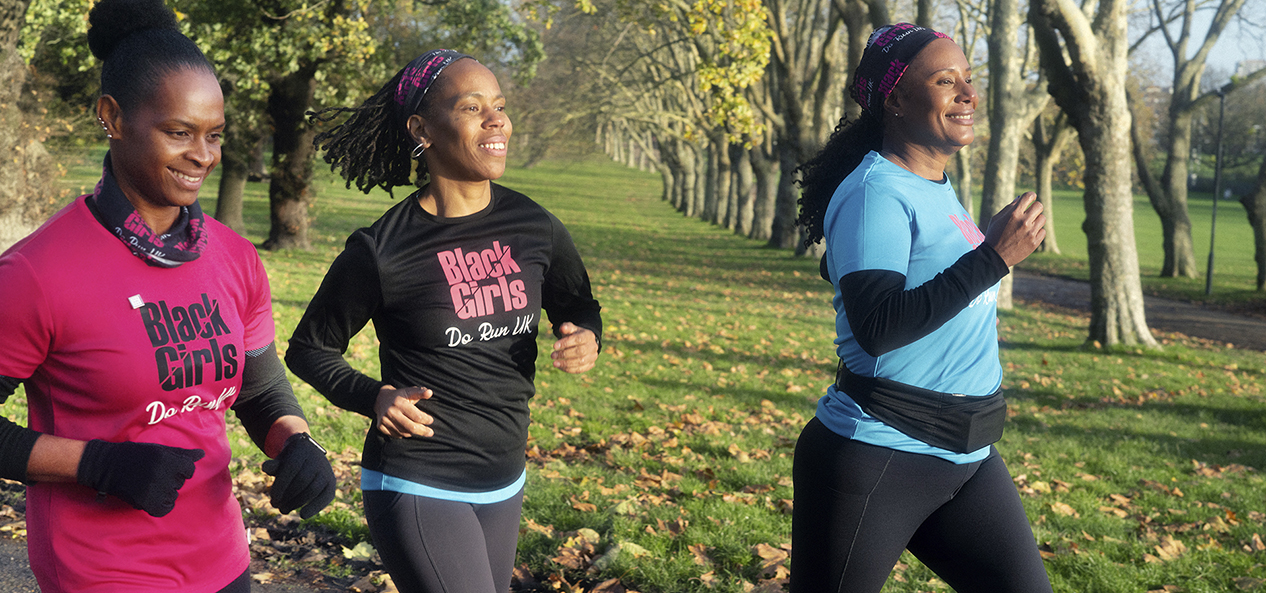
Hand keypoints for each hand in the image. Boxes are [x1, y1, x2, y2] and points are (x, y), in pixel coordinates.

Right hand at [76, 439, 204, 517]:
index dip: (180, 469)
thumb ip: (182, 453)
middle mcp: (162, 473)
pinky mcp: (144, 501)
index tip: (167, 467)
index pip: (189, 470)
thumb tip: (202, 454)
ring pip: (172, 496)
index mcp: (167, 459)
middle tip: (153, 474)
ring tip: (149, 484)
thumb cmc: (136, 455)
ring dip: (164, 493)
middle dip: (170, 479)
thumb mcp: (159, 449)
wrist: (107, 466)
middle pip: (180, 483)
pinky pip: (163, 509)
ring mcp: (153, 488)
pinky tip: (151, 497)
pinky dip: (160, 506)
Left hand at [261, 433, 335, 519]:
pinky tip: (303, 515)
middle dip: (287, 495)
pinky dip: (315, 507)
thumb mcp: (281, 461)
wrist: (309, 456)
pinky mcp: (331, 482)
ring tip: (284, 510)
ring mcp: (326, 470)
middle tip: (275, 505)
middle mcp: (317, 458)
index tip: (273, 498)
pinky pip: (326, 496)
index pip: (292, 467)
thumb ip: (274, 465)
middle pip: (303, 479)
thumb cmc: (290, 461)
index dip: (282, 484)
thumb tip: (265, 467)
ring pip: (313, 489)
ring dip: (297, 503)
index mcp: (302, 449)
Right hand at [374, 385, 433, 437]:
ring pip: (403, 432)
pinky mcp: (380, 426)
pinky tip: (409, 432)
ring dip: (414, 433)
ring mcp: (384, 420)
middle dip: (423, 431)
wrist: (380, 399)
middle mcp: (391, 412)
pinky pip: (395, 434)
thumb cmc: (399, 396)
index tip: (431, 420)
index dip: (425, 419)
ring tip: (420, 431)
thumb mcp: (409, 391)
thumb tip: (430, 392)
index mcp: (399, 403)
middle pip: (410, 427)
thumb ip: (420, 392)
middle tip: (430, 433)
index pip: (416, 416)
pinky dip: (403, 434)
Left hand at [551, 322, 598, 373]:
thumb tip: (562, 328)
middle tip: (552, 355)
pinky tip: (560, 367)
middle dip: (564, 354)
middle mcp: (593, 346)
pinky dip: (568, 369)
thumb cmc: (575, 335)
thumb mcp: (571, 329)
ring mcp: (592, 356)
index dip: (566, 343)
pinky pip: (579, 369)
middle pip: (580, 351)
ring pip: (580, 362)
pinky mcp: (590, 365)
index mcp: (589, 335)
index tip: (554, 346)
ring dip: (565, 363)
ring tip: (554, 363)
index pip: (578, 339)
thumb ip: (567, 327)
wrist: (585, 342)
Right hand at [983, 192, 1046, 266]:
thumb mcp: (997, 219)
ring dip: (1036, 221)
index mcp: (1014, 213)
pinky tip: (1028, 235)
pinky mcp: (1034, 242)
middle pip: (1039, 206)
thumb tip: (1021, 198)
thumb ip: (1009, 207)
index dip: (1030, 196)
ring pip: (1042, 218)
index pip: (1029, 196)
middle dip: (1034, 208)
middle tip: (1029, 214)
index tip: (1029, 200)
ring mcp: (1030, 232)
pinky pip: (1043, 231)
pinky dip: (1037, 232)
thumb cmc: (994, 235)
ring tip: (1027, 226)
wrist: (994, 256)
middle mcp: (1024, 221)